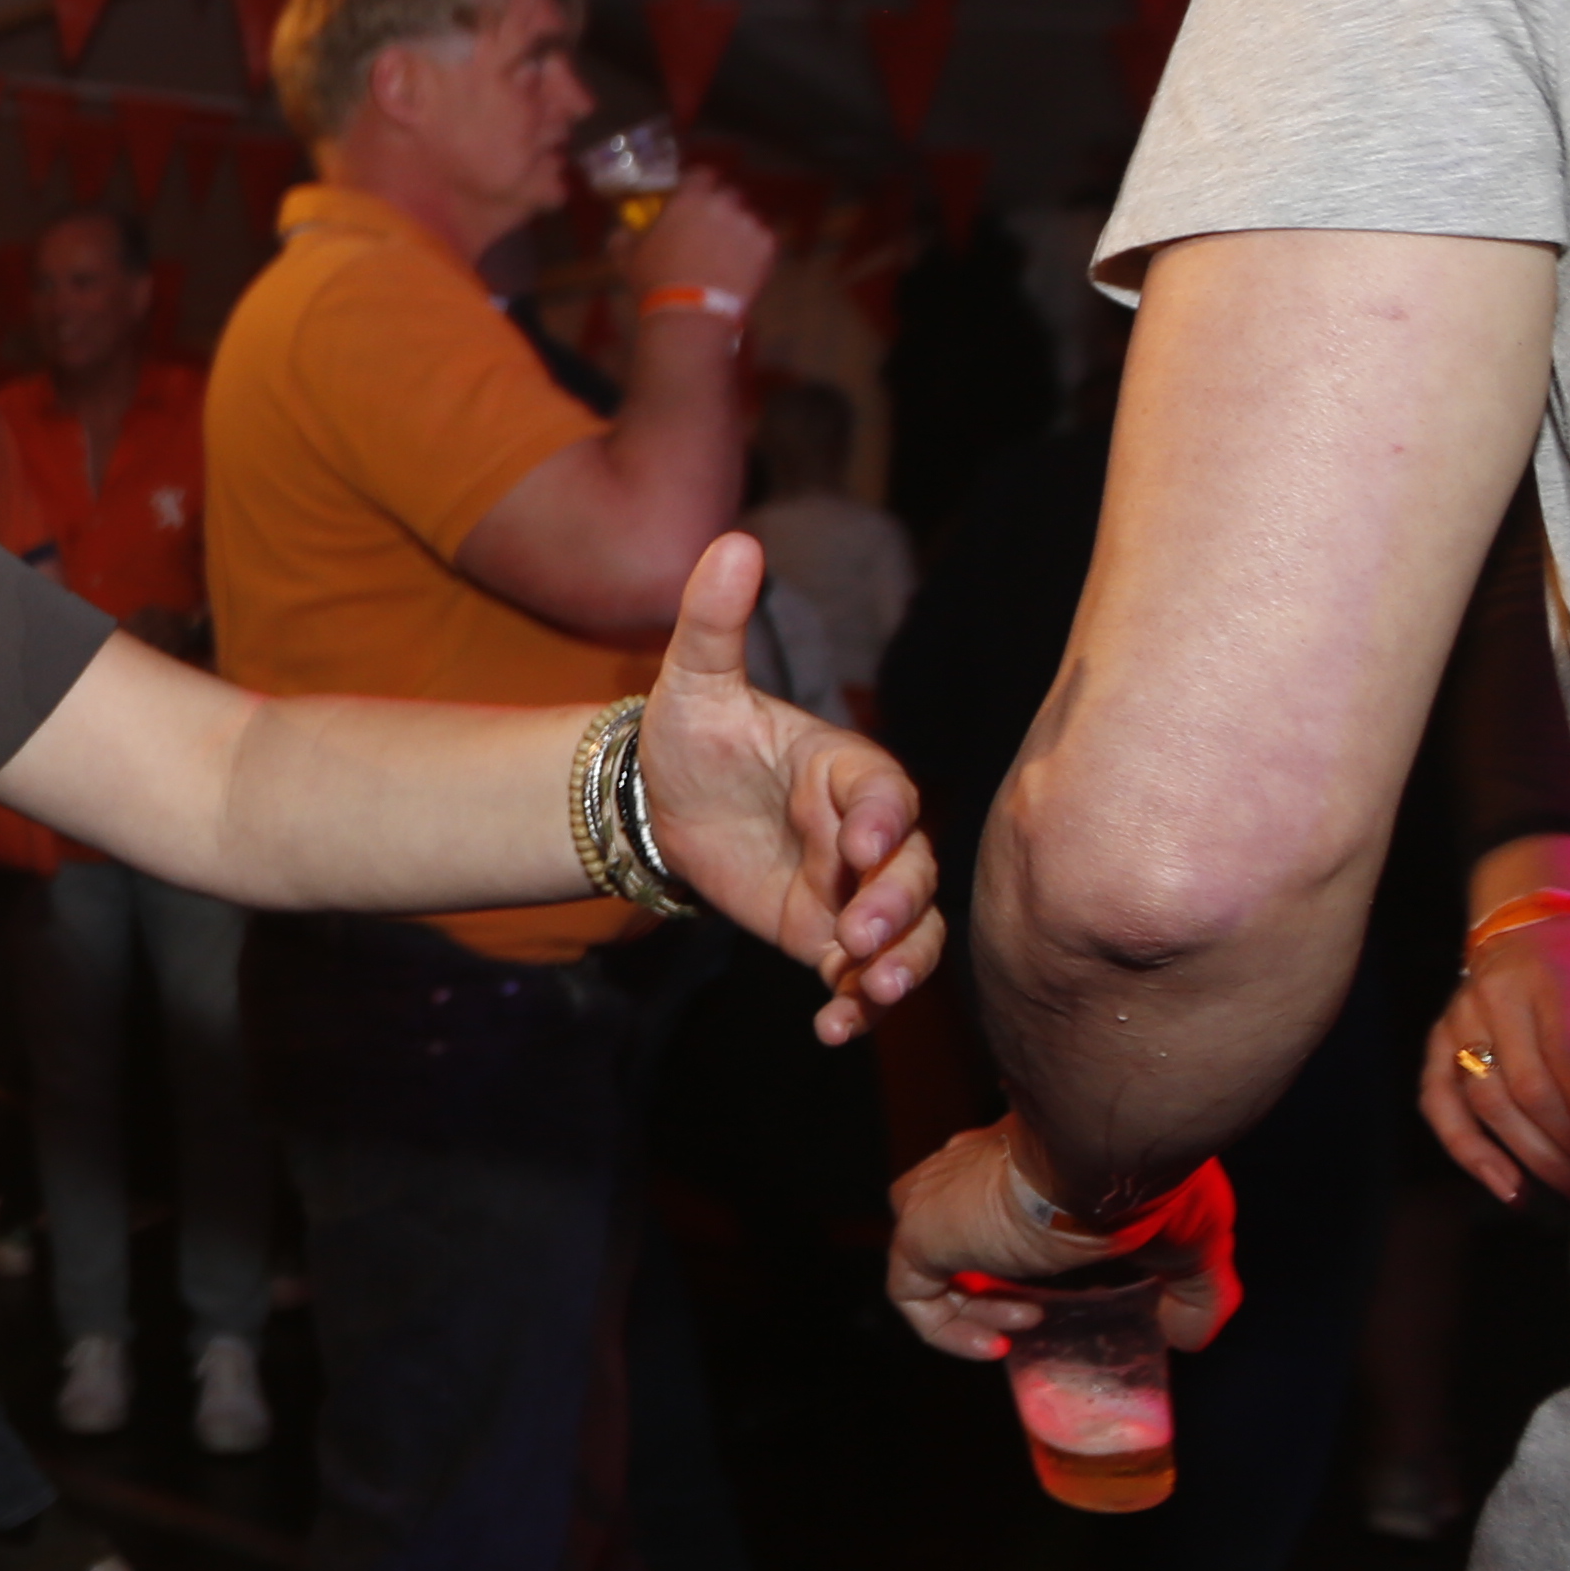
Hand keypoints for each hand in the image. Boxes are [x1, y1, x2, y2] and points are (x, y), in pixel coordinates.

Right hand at [627, 174, 776, 312]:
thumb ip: (624, 236)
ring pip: (745, 220)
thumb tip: (622, 233)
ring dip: (736, 231)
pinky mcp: (766, 246)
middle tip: (708, 231)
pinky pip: (762, 241)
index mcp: (688, 199)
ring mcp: (747, 224)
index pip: (701, 174)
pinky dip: (752, 252)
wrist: (691, 315)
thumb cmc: (655, 283)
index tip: (693, 198)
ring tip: (724, 257)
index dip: (697, 185)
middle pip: (728, 195)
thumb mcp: (626, 257)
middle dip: (720, 209)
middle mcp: (722, 204)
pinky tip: (738, 269)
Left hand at [632, 535, 943, 1041]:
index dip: (879, 817)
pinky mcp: (827, 935)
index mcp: (845, 769)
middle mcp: (864, 832)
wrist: (661, 802)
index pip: (882, 792)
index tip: (860, 840)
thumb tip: (734, 541)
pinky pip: (860, 976)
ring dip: (896, 968)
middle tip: (860, 933)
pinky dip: (853, 1006)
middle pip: (909, 873)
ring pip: (906, 934)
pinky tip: (831, 1029)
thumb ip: (715, 621)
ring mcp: (853, 889)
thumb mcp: (691, 680)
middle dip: (895, 906)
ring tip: (863, 994)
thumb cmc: (690, 733)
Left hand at [888, 1126, 1238, 1359]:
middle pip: (953, 1226)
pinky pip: (909, 1292)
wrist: (1109, 1159)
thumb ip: (1195, 1294)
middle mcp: (969, 1166)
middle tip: (1035, 1312)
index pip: (993, 1198)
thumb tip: (1191, 1338)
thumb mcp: (1193, 1245)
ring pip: (927, 1257)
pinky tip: (994, 1348)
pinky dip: (945, 1329)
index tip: (1057, 1292)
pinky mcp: (918, 1230)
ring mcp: (937, 1195)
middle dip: (991, 1281)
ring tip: (1026, 1324)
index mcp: (1022, 1155)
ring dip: (974, 1305)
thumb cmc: (1154, 1185)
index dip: (1018, 1253)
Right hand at [1419, 904, 1569, 1203]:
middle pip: (1526, 1087)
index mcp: (1546, 978)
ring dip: (1528, 1154)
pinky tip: (1505, 1184)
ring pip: (1485, 1101)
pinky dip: (1470, 1150)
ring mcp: (1459, 1020)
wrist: (1527, 919)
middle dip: (1566, 1142)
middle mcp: (1494, 999)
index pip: (1569, 1060)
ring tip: (1568, 1188)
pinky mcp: (1438, 1039)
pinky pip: (1439, 1103)